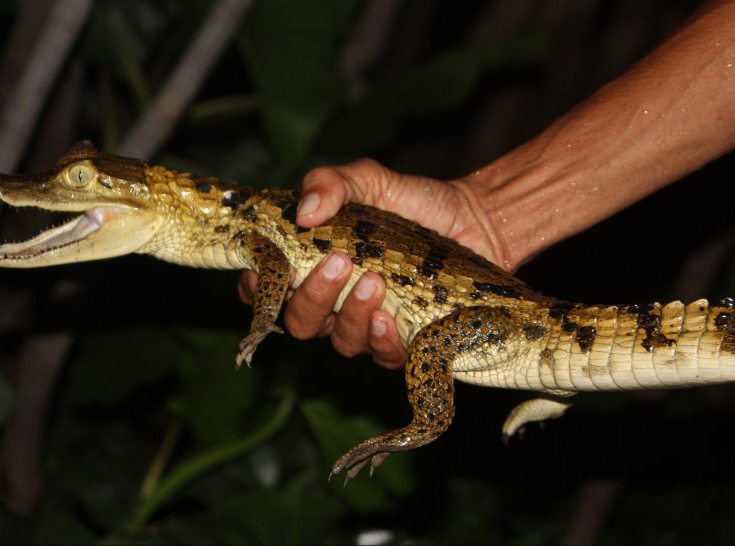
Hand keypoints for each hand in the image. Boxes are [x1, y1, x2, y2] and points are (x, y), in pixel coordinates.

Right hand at [238, 158, 502, 368]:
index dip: (258, 289)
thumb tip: (305, 212)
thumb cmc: (413, 202)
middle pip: (300, 323)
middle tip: (338, 262)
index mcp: (312, 266)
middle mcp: (334, 302)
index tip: (268, 270)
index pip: (267, 290)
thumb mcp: (369, 179)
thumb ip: (332, 183)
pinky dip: (381, 341)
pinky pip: (383, 356)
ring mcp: (367, 325)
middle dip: (311, 297)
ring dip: (350, 315)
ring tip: (375, 281)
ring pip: (340, 342)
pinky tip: (389, 317)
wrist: (475, 219)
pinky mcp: (405, 341)